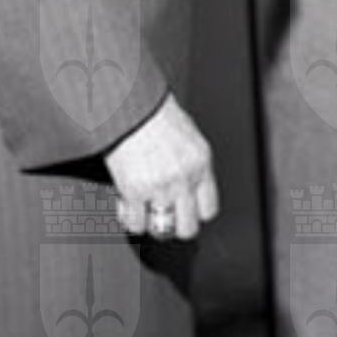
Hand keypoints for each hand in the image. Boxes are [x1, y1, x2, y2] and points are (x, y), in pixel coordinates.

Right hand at [104, 93, 215, 241]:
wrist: (135, 106)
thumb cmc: (159, 115)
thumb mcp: (190, 138)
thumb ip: (193, 165)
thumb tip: (191, 187)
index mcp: (201, 164)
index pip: (209, 210)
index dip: (195, 214)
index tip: (185, 211)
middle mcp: (185, 179)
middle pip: (188, 228)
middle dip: (174, 226)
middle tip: (164, 217)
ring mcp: (160, 187)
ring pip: (161, 230)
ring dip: (150, 224)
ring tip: (144, 211)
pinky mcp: (134, 191)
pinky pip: (134, 224)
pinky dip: (128, 217)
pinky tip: (127, 203)